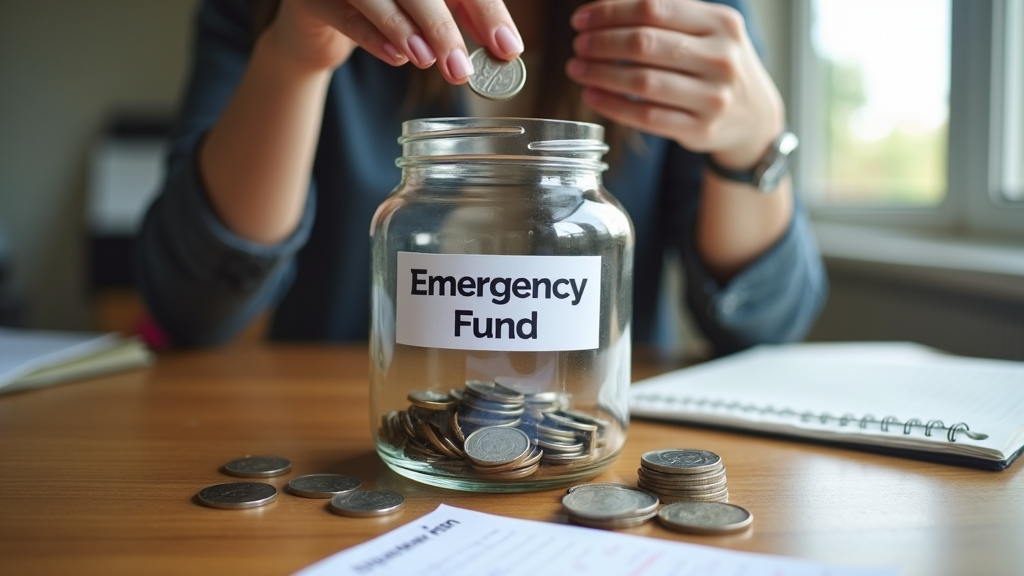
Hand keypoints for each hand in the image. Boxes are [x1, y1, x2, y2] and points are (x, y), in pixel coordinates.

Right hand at [264, 0, 524, 83]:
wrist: (319, 23)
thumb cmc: (384, 11)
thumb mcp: (430, 10)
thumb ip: (465, 19)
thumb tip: (504, 47)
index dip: (485, 10)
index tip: (507, 47)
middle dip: (443, 27)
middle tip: (461, 69)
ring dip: (405, 29)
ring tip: (427, 60)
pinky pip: (345, 14)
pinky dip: (373, 37)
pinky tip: (397, 57)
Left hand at [567, 0, 784, 169]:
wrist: (754, 116)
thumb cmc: (716, 65)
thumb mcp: (707, 30)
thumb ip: (666, 14)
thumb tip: (605, 8)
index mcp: (720, 23)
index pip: (652, 8)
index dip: (609, 13)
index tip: (581, 20)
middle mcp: (721, 58)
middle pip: (644, 44)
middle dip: (601, 43)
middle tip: (578, 46)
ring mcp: (713, 97)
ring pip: (642, 82)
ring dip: (600, 73)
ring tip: (576, 69)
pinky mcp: (701, 129)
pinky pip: (646, 117)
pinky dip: (612, 104)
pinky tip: (592, 95)